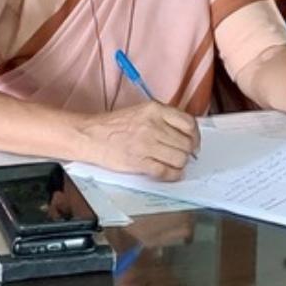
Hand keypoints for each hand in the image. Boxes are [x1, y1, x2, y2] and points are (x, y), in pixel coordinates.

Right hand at [77, 102, 201, 180]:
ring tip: (173, 163)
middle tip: (182, 156)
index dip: (195, 136)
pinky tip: (169, 174)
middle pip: (186, 144)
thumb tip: (185, 135)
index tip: (193, 143)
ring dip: (180, 164)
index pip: (189, 123)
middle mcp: (153, 126)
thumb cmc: (113, 126)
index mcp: (154, 109)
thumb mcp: (141, 111)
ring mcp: (146, 144)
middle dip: (187, 153)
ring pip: (179, 159)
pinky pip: (166, 172)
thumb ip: (163, 119)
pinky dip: (172, 176)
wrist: (90, 136)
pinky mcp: (139, 162)